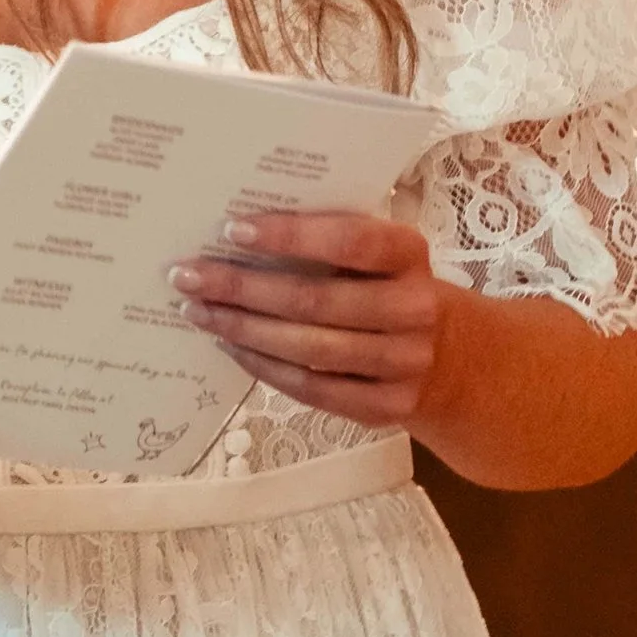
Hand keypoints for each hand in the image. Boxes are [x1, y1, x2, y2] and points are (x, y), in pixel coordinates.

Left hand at [170, 209, 449, 425]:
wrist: (449, 356)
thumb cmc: (386, 287)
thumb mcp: (377, 255)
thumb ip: (327, 239)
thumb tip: (236, 233)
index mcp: (409, 254)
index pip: (350, 240)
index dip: (290, 235)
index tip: (232, 229)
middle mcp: (414, 309)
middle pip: (317, 301)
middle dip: (243, 288)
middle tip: (187, 276)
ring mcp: (405, 363)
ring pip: (310, 350)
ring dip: (244, 330)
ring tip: (198, 312)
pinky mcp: (386, 407)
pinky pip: (313, 390)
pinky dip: (264, 367)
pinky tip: (230, 346)